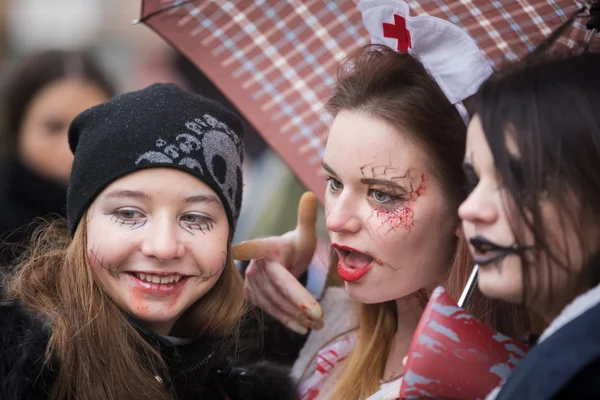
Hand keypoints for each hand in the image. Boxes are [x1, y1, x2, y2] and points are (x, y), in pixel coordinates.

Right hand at [232, 192, 323, 333]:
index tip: (235, 249)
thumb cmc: (295, 247)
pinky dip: (287, 320)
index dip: (247, 248)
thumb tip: (311, 194)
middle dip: (297, 302)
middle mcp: (255, 264)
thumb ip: (306, 219)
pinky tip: (303, 329)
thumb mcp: (304, 235)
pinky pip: (270, 310)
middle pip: (276, 284)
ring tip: (318, 324)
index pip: (257, 247)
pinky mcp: (253, 296)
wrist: (282, 263)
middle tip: (319, 316)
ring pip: (274, 301)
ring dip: (295, 314)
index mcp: (268, 246)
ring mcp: (252, 281)